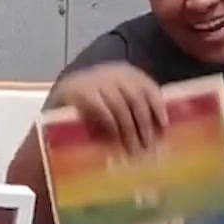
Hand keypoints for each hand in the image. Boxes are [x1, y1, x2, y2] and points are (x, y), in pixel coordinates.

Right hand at [49, 62, 166, 152]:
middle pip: (136, 98)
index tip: (164, 126)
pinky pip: (101, 110)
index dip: (158, 107)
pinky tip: (115, 140)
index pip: (148, 87)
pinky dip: (111, 126)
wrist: (60, 98)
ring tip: (133, 150)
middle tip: (148, 147)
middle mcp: (113, 73)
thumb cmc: (94, 104)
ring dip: (129, 131)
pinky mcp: (81, 91)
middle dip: (144, 125)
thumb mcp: (117, 99)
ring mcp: (96, 80)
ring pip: (120, 106)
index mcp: (126, 73)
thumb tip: (159, 131)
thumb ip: (134, 108)